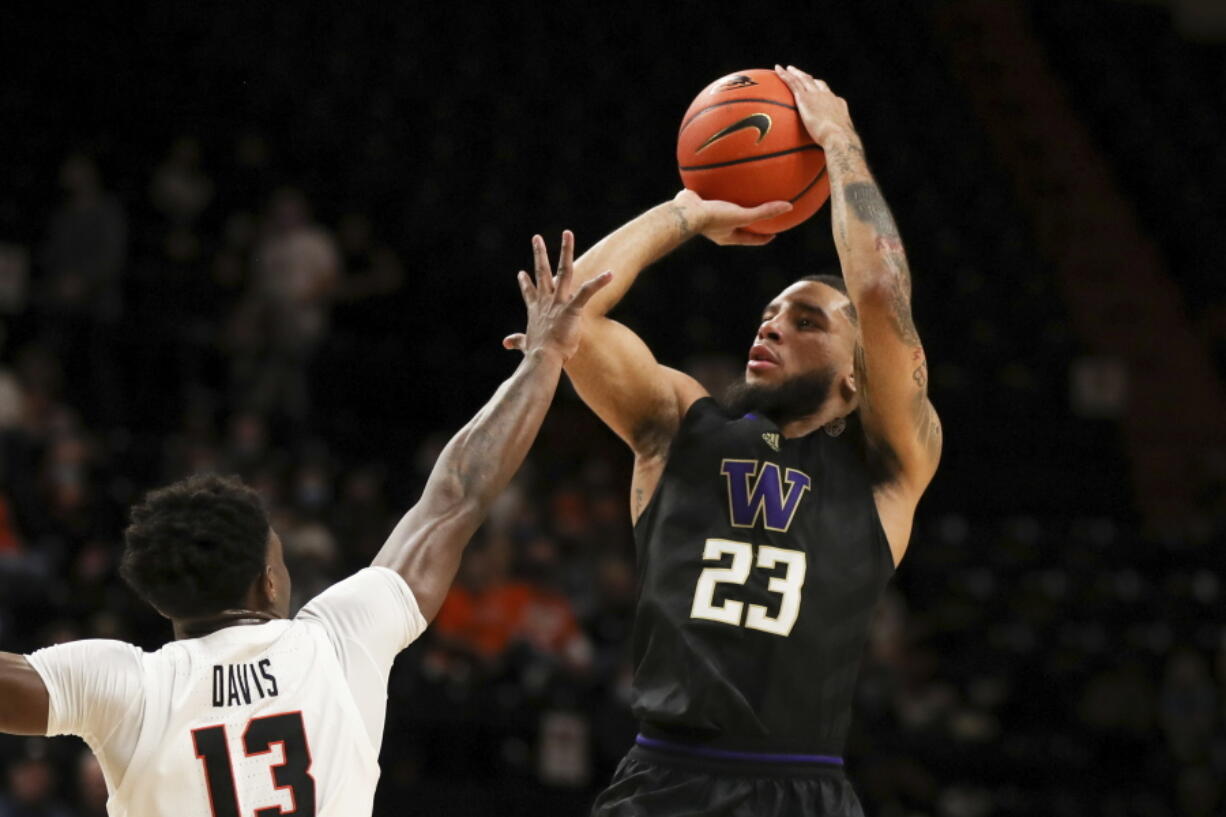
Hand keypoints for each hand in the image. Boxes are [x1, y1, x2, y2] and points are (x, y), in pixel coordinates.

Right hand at [502, 231, 611, 361]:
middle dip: (539, 253)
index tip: (521, 272)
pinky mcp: (572, 308)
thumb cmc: (537, 355)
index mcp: (536, 310)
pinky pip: (587, 292)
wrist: (543, 359)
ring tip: (568, 234)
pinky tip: (611, 274)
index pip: (529, 292)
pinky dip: (600, 283)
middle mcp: (546, 301)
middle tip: (536, 237)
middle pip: (542, 271)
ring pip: (563, 270)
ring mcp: (558, 302)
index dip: (525, 283)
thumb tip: (506, 343)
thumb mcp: (526, 345)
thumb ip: (518, 342)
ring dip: (566, 250)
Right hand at [673, 189, 791, 245]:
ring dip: (734, 202)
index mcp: (729, 236)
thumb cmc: (713, 218)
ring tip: (743, 190)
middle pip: (739, 224)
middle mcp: (719, 228)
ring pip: (726, 208)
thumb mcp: (742, 216)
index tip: (775, 232)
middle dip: (751, 219)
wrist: (684, 211)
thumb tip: (789, 207)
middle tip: (763, 212)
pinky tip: (724, 171)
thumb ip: (764, 212)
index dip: (765, 237)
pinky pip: (713, 192)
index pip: (752, 239)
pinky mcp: (699, 202)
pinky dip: (720, 185)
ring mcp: (707, 214)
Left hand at [774, 65, 856, 147]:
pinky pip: (792, 83)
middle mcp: (828, 96)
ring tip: (787, 69)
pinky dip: (785, 75)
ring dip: (796, 73)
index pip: (829, 94)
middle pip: (817, 83)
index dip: (823, 90)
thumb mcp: (837, 142)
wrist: (838, 137)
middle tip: (803, 75)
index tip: (818, 89)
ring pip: (804, 80)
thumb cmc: (839, 145)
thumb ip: (832, 144)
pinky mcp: (805, 98)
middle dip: (809, 78)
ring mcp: (816, 95)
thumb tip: (831, 155)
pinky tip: (777, 70)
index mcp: (837, 105)